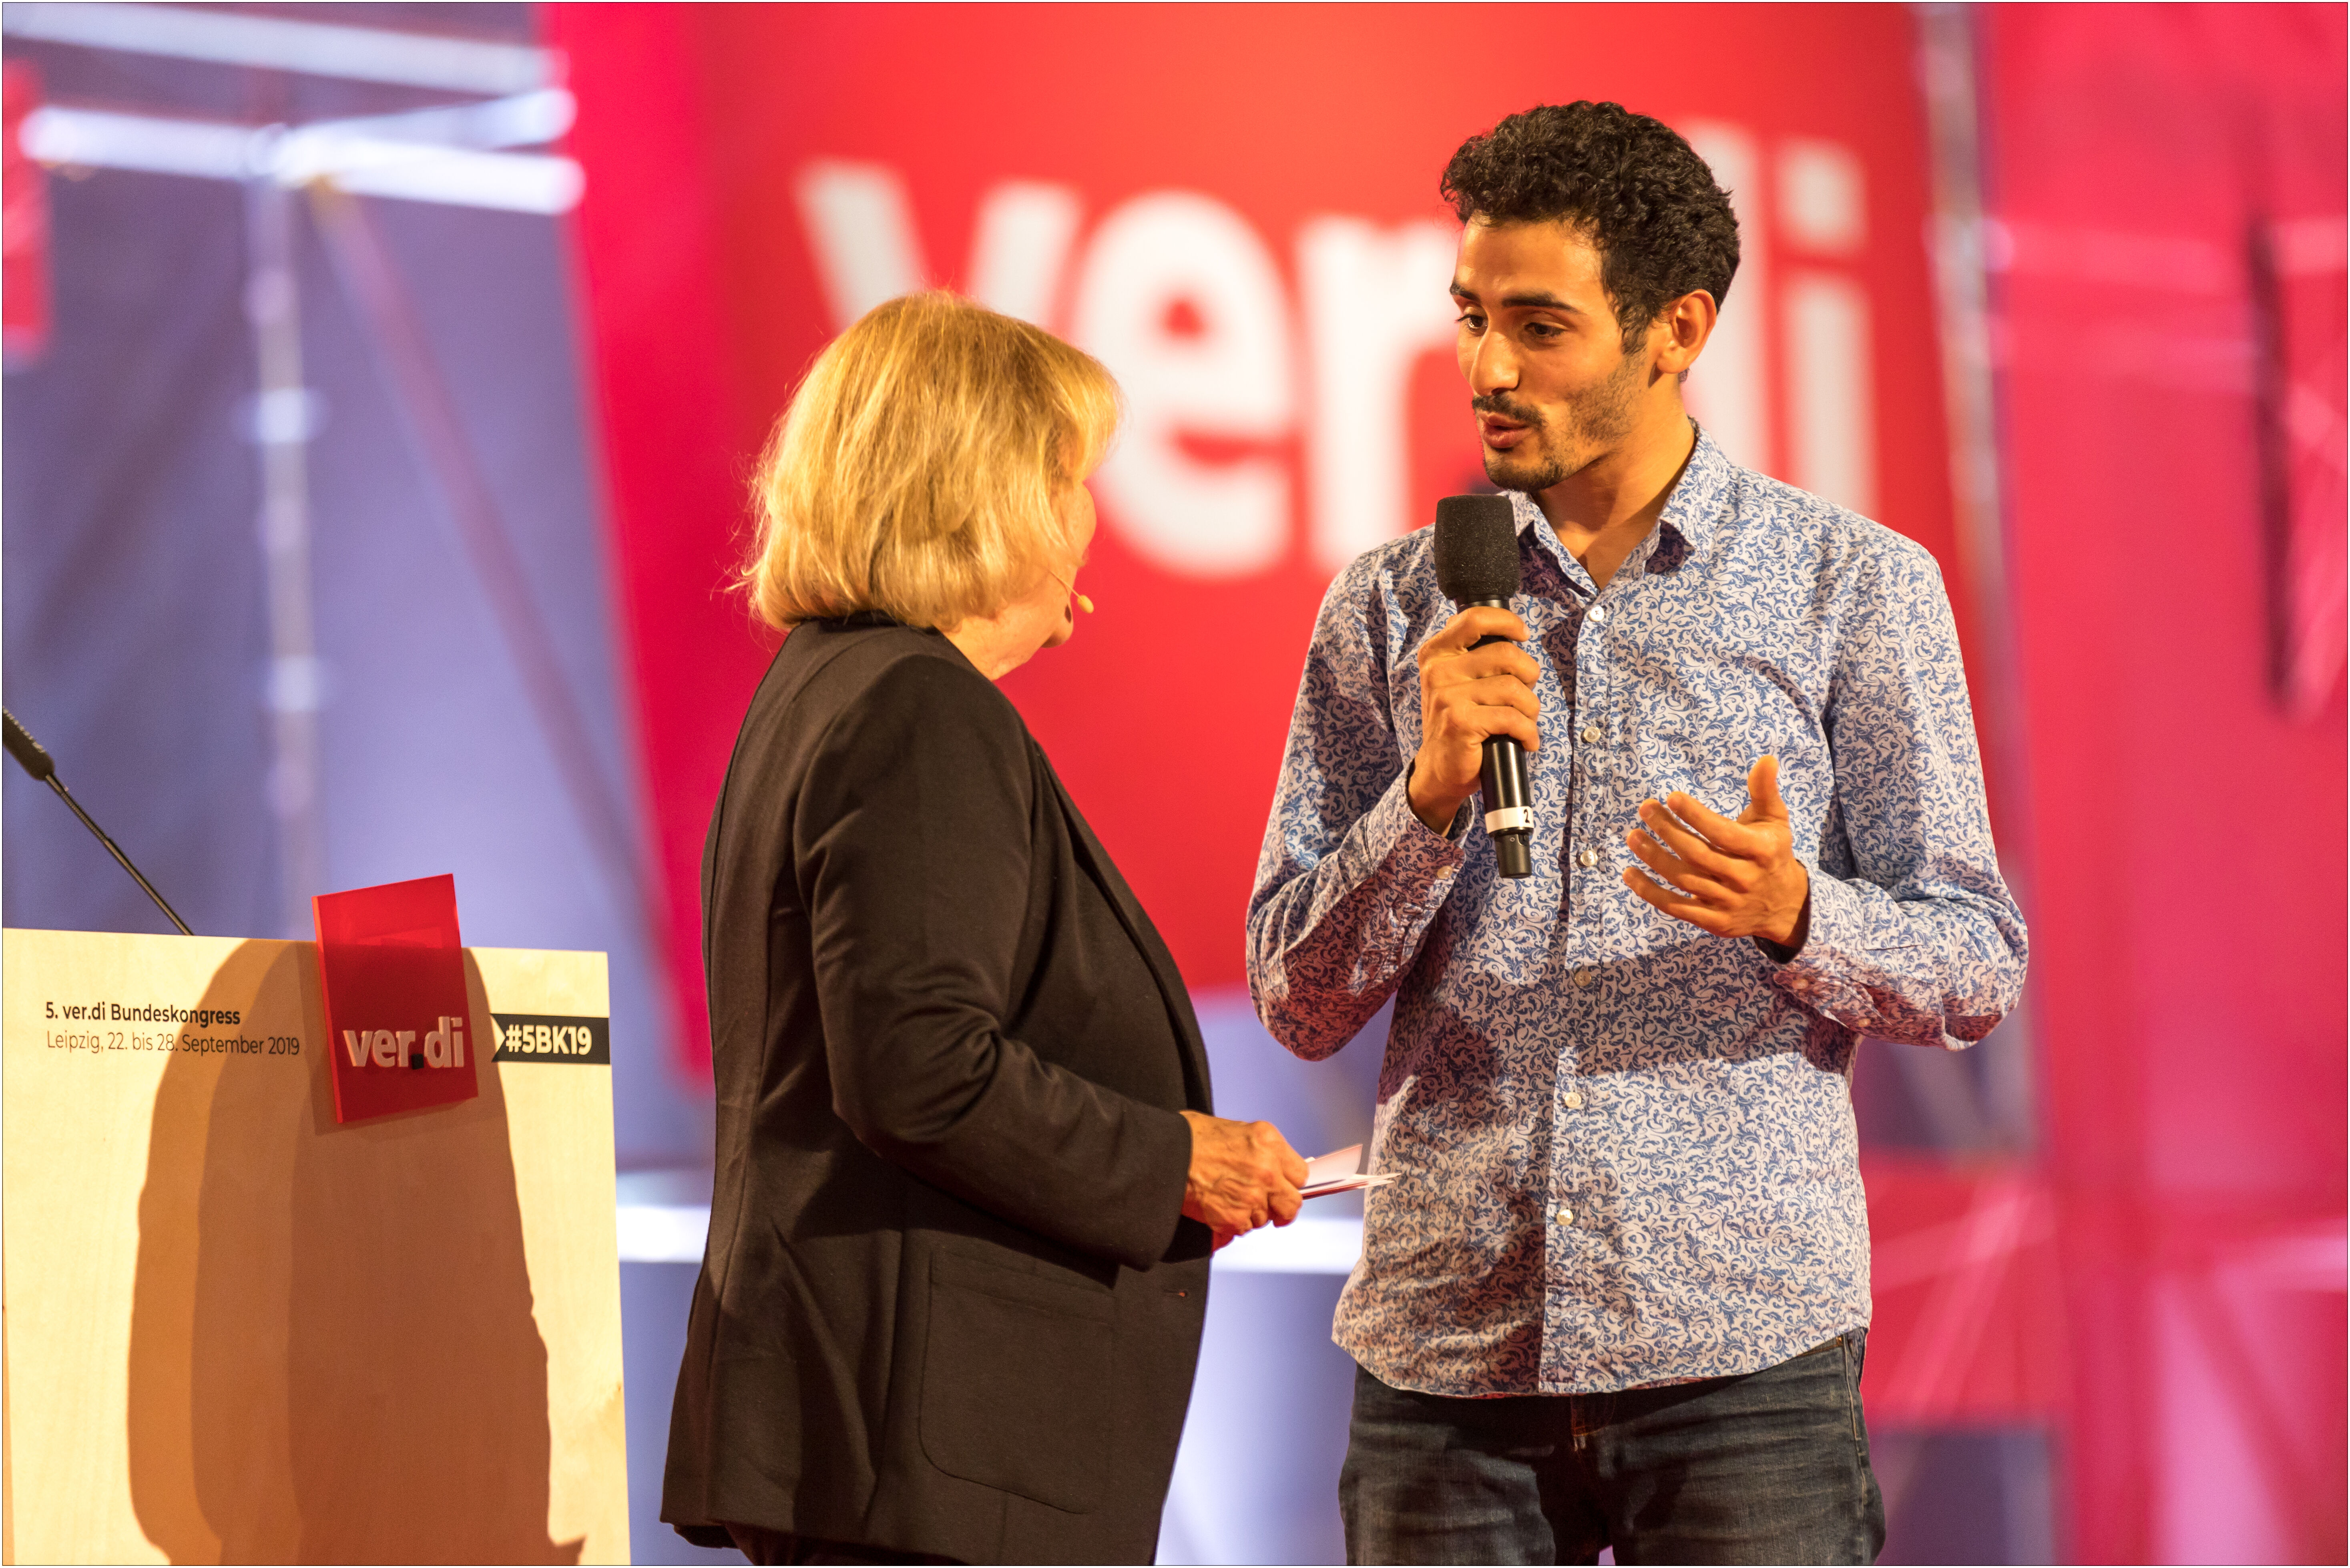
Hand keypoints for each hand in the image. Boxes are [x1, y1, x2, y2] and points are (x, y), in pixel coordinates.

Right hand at [1179, 1111, 1307, 1238]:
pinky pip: (1242, 1229)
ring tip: (1227, 1199)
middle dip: (1280, 1207)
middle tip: (1267, 1207)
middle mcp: (1267, 1171)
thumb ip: (1260, 1150)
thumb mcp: (1235, 1130)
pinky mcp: (1234, 1219)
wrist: (1163, 1155)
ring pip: (1264, 1219)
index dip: (1290, 1183)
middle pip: (1292, 1204)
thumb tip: (1273, 1168)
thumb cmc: (1190, 1138)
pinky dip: (1231, 1224)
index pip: (1301, 1174)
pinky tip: (1217, 1207)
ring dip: (1250, 1214)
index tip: (1284, 1187)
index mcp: (1268, 1142)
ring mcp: (1252, 1197)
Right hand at [1409, 607, 1541, 832]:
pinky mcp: (1461, 723)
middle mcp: (1438, 671)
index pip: (1474, 619)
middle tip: (1526, 694)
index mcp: (1436, 654)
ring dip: (1530, 709)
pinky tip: (1526, 740)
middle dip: (1529, 675)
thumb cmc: (1458, 722)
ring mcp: (1448, 697)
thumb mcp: (1457, 682)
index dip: (1507, 622)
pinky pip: (1512, 718)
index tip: (1522, 635)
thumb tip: (1513, 636)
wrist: (1439, 770)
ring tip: (1525, 722)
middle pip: (1506, 654)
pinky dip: (1528, 732)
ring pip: (1514, 688)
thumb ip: (1474, 656)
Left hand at [1622, 755, 1808, 945]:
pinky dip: (1650, 892)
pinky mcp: (1713, 921)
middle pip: (1697, 854)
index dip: (1695, 815)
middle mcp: (1744, 878)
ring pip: (1683, 878)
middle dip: (1667, 830)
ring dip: (1654, 857)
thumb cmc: (1772, 853)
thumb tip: (1766, 758)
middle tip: (1645, 808)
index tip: (1671, 797)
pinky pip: (1676, 907)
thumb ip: (1764, 791)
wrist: (1786, 906)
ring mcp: (1728, 902)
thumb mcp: (1775, 821)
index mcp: (1761, 851)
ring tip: (1633, 836)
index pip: (1722, 832)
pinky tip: (1630, 874)